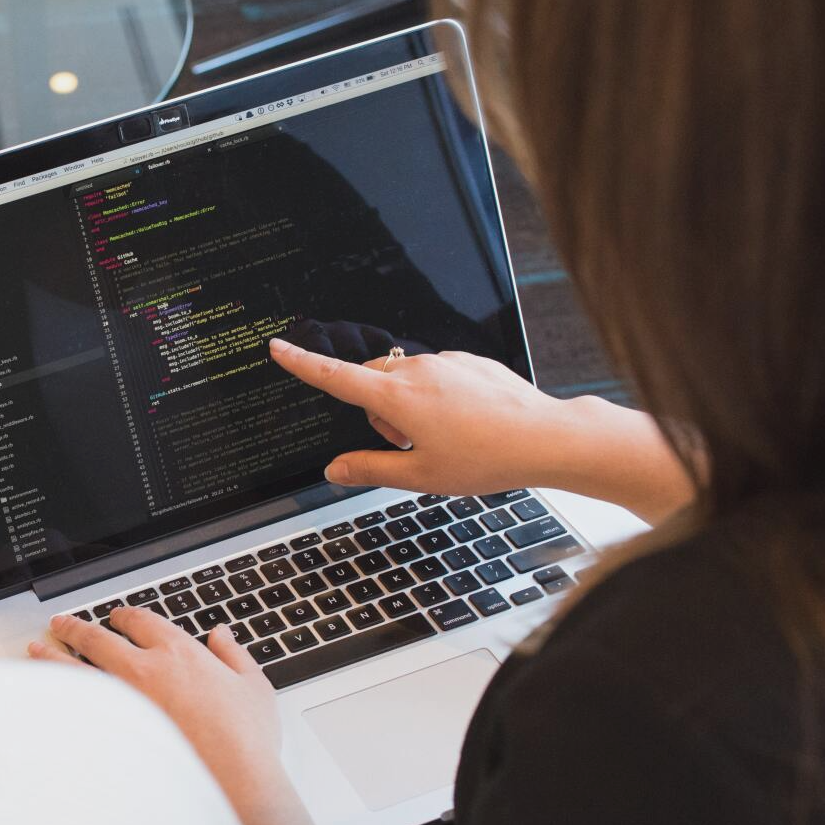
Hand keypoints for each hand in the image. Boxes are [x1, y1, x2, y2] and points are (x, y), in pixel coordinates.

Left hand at [29, 609, 319, 824]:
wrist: (232, 783)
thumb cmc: (245, 740)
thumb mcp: (253, 687)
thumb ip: (234, 655)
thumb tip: (221, 635)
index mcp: (178, 652)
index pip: (141, 621)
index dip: (125, 616)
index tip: (116, 617)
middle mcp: (143, 670)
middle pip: (97, 638)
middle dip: (75, 627)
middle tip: (61, 624)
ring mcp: (122, 702)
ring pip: (75, 669)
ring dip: (53, 655)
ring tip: (37, 650)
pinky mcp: (111, 733)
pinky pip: (75, 707)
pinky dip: (57, 697)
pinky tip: (46, 696)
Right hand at [268, 339, 693, 523]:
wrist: (546, 438)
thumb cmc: (486, 458)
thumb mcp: (420, 476)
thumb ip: (370, 469)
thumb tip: (335, 469)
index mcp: (397, 398)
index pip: (335, 377)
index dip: (302, 364)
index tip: (278, 348)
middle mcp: (417, 370)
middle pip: (372, 382)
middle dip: (377, 411)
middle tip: (408, 446)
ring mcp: (446, 362)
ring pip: (405, 379)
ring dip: (408, 405)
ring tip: (446, 439)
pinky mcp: (469, 361)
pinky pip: (437, 374)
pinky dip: (438, 397)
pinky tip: (467, 423)